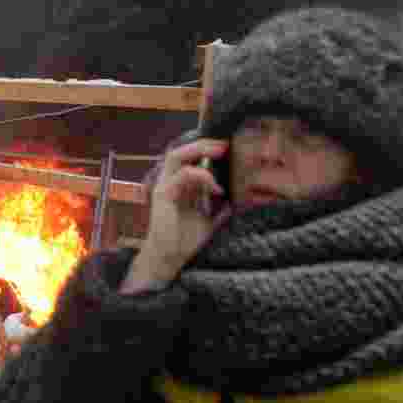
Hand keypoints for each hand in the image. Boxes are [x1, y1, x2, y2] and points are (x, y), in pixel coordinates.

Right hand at [119, 139, 229, 293]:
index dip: (207, 152)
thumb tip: (239, 197)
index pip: (190, 160)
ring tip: (219, 151)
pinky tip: (216, 188)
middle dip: (203, 144)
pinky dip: (202, 176)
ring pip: (176, 156)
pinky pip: (182, 175)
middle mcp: (170, 183)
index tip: (229, 151)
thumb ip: (220, 206)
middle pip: (181, 152)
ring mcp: (164, 187)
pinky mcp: (162, 194)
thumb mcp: (210, 219)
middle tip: (224, 145)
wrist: (170, 258)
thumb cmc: (186, 240)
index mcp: (181, 187)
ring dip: (199, 150)